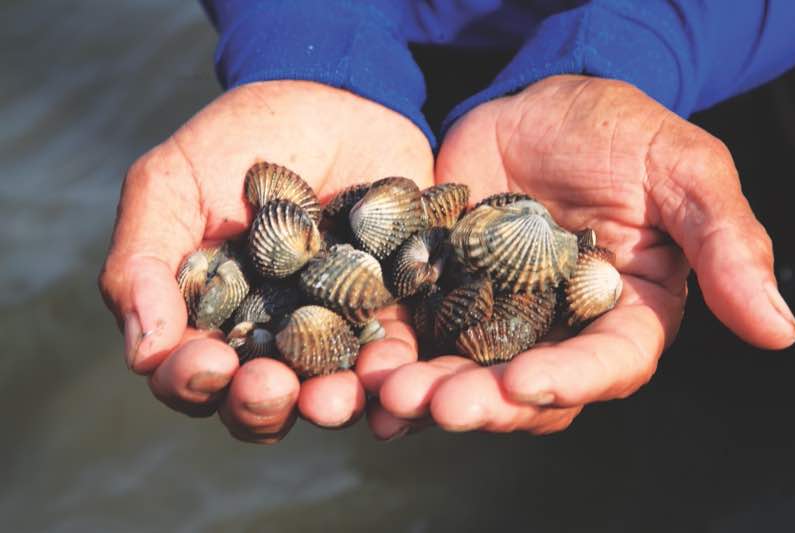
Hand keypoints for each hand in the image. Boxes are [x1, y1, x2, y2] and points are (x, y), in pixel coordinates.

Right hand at [99, 81, 430, 442]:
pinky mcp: (389, 311)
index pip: (192, 373)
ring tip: (328, 398)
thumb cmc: (241, 140)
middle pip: (258, 401)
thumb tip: (144, 354)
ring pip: (324, 392)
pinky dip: (388, 373)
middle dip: (259, 404)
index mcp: (209, 316)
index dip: (193, 380)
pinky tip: (386, 372)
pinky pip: (391, 357)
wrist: (336, 98)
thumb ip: (143, 261)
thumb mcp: (172, 184)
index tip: (208, 363)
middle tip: (269, 387)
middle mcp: (268, 335)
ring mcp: (332, 328)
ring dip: (324, 405)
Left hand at [369, 75, 794, 438]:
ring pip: (466, 377)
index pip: (608, 364)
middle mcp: (560, 331)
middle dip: (482, 404)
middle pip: (526, 390)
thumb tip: (780, 329)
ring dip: (427, 394)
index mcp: (624, 312)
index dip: (570, 381)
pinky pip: (418, 340)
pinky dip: (392, 361)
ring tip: (389, 395)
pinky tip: (364, 374)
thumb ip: (724, 242)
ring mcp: (497, 319)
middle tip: (437, 405)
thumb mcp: (680, 169)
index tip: (524, 383)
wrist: (531, 104)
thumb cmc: (614, 129)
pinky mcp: (445, 299)